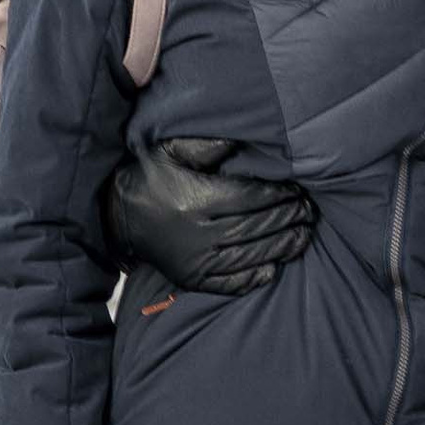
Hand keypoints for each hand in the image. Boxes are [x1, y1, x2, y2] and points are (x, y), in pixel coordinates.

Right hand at [102, 136, 316, 294]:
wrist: (116, 216)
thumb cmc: (149, 178)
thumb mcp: (169, 151)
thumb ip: (206, 145)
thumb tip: (240, 142)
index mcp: (194, 200)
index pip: (249, 197)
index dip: (277, 194)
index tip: (296, 190)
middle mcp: (197, 233)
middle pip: (255, 226)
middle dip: (286, 218)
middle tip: (308, 211)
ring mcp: (195, 260)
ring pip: (249, 255)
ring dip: (281, 246)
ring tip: (303, 236)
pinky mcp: (192, 278)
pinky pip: (230, 283)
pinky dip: (255, 276)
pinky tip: (275, 267)